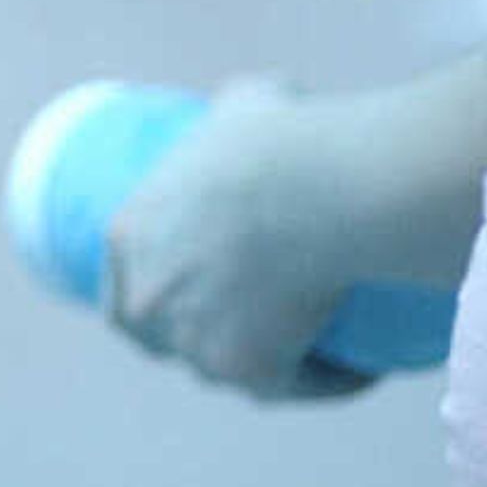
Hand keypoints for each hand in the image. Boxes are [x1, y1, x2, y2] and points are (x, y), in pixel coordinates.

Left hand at [105, 76, 391, 401]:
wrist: (313, 189)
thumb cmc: (277, 141)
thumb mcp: (240, 105)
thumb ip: (234, 110)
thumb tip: (255, 101)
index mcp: (127, 238)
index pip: (126, 283)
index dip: (161, 294)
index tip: (206, 291)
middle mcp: (145, 299)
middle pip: (163, 340)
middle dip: (200, 340)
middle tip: (261, 327)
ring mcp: (191, 342)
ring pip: (226, 370)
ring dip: (263, 364)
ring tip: (313, 346)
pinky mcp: (248, 370)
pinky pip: (293, 386)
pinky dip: (328, 381)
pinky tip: (359, 371)